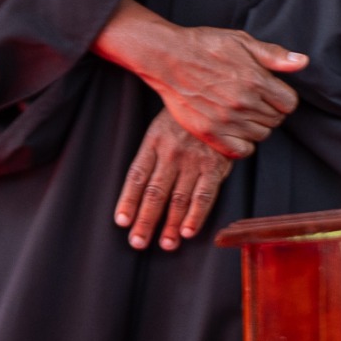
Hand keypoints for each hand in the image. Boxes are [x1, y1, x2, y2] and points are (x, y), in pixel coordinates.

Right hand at [95, 0, 307, 155]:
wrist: (167, 57)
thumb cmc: (205, 45)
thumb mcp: (243, 41)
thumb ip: (274, 55)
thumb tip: (302, 62)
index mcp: (256, 80)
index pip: (289, 103)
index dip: (283, 98)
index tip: (271, 93)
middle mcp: (243, 103)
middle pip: (277, 120)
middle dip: (270, 110)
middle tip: (254, 100)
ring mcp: (225, 120)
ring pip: (261, 135)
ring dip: (257, 126)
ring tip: (242, 112)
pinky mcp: (209, 132)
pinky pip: (241, 151)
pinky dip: (243, 143)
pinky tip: (236, 129)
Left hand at [115, 113, 232, 250]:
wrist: (218, 96)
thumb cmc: (187, 115)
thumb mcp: (162, 125)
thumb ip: (153, 152)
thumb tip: (141, 185)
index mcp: (153, 143)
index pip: (136, 177)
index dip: (128, 201)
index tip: (122, 222)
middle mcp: (171, 154)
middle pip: (154, 193)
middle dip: (146, 220)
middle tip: (138, 242)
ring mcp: (194, 160)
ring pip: (178, 198)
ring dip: (171, 224)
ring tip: (165, 244)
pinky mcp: (216, 165)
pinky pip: (205, 194)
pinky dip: (196, 215)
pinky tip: (189, 231)